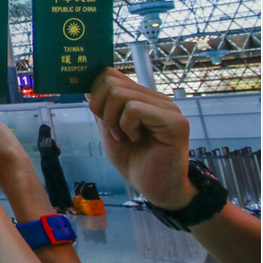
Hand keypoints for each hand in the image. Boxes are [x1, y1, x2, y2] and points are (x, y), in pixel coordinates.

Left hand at [88, 67, 193, 209]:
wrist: (154, 188)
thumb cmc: (133, 160)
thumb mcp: (108, 129)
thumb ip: (101, 107)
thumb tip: (87, 87)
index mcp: (142, 97)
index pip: (110, 74)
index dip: (96, 93)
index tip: (100, 117)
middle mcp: (156, 98)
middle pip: (111, 81)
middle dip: (100, 107)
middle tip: (113, 130)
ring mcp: (168, 108)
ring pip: (119, 94)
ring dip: (112, 119)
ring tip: (124, 136)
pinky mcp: (175, 122)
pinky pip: (134, 109)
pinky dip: (126, 125)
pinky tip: (136, 138)